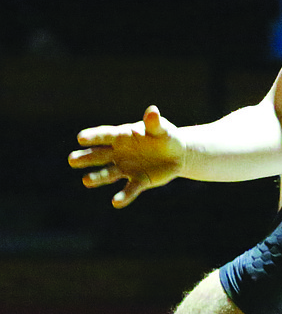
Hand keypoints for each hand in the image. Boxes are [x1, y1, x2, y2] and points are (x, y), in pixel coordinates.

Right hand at [68, 105, 183, 207]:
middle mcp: (119, 153)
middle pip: (99, 155)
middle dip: (86, 157)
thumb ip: (155, 123)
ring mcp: (126, 167)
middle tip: (72, 160)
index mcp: (122, 136)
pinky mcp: (138, 180)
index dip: (94, 136)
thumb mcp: (162, 129)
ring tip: (86, 181)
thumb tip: (152, 111)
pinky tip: (117, 202)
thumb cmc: (165, 136)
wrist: (178, 154)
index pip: (105, 135)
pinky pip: (130, 189)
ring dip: (98, 177)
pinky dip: (124, 196)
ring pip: (109, 173)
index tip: (81, 138)